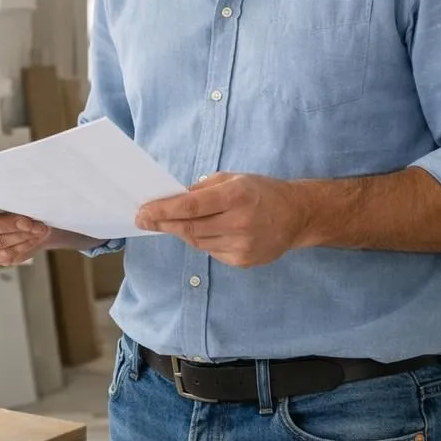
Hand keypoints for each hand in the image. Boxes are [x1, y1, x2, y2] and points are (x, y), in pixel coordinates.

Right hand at [0, 196, 51, 265]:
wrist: (24, 216)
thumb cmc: (13, 198)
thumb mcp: (10, 190)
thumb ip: (8, 192)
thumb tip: (19, 197)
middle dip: (9, 224)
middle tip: (29, 222)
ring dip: (20, 236)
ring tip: (38, 229)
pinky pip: (4, 255)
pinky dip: (22, 247)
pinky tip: (33, 238)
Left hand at [134, 172, 309, 267]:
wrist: (296, 216)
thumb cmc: (261, 192)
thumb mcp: (233, 178)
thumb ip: (202, 188)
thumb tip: (172, 200)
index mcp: (236, 195)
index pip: (191, 206)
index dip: (163, 210)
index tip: (143, 212)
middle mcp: (240, 222)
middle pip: (190, 228)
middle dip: (163, 224)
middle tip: (144, 220)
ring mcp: (242, 245)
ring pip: (197, 242)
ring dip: (182, 232)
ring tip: (174, 222)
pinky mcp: (243, 261)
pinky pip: (211, 252)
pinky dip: (203, 241)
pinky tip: (207, 231)